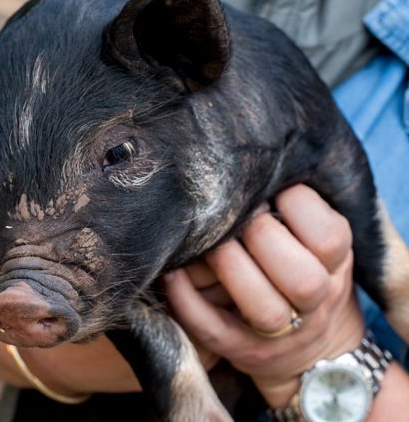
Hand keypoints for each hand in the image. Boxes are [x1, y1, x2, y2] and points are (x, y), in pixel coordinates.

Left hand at [164, 184, 364, 407]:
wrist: (310, 345)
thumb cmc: (299, 264)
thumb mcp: (312, 235)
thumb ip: (292, 204)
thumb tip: (247, 156)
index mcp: (335, 262)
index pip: (329, 238)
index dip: (297, 206)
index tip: (270, 189)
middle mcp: (317, 301)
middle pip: (303, 279)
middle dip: (261, 238)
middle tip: (235, 215)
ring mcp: (282, 334)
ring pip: (265, 310)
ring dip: (230, 269)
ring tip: (206, 243)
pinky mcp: (242, 351)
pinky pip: (213, 330)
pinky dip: (188, 302)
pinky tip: (172, 273)